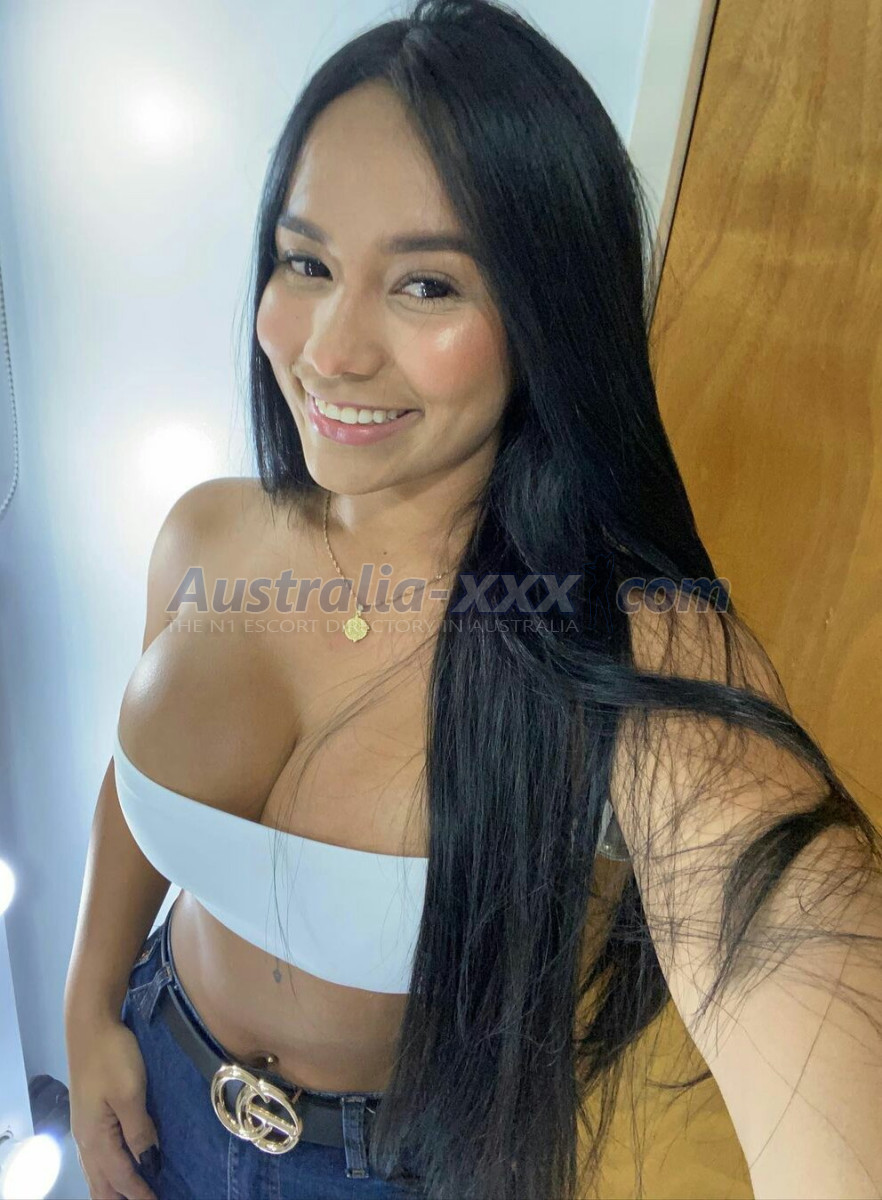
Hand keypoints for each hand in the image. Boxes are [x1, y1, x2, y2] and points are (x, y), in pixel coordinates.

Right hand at [66, 1014, 159, 1199]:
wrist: (90, 1026)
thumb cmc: (113, 1057)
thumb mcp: (131, 1093)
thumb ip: (140, 1130)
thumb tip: (149, 1162)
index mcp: (97, 1138)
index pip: (121, 1177)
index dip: (140, 1193)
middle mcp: (86, 1139)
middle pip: (102, 1183)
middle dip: (122, 1198)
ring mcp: (85, 1127)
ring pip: (96, 1172)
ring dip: (113, 1188)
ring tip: (131, 1196)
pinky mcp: (88, 1115)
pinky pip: (95, 1158)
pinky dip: (107, 1171)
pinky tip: (115, 1169)